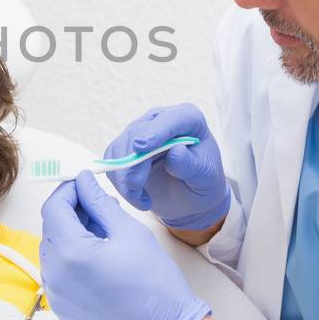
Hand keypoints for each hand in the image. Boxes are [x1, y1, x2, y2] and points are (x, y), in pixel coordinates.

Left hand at [39, 171, 211, 319]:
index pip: (54, 208)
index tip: (83, 183)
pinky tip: (97, 255)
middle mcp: (55, 276)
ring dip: (71, 234)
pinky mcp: (63, 310)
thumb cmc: (154, 284)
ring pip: (53, 251)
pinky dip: (71, 259)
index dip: (68, 190)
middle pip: (51, 228)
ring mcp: (57, 296)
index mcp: (70, 254)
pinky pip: (58, 274)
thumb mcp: (128, 232)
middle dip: (71, 211)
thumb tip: (84, 181)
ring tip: (102, 230)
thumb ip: (100, 202)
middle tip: (98, 204)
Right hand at [104, 104, 229, 230]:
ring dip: (124, 178)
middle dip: (133, 164)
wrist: (191, 196)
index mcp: (187, 118)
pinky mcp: (124, 147)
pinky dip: (120, 183)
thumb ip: (191, 164)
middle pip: (137, 134)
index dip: (154, 133)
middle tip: (136, 190)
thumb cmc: (204, 183)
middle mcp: (161, 119)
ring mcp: (140, 130)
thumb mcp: (206, 177)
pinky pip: (112, 162)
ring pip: (120, 149)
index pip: (169, 120)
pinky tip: (137, 196)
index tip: (140, 148)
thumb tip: (175, 152)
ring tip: (143, 200)